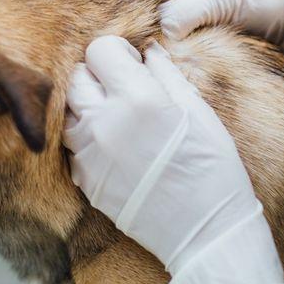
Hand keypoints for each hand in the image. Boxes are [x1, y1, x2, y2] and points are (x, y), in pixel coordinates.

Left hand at [64, 36, 283, 283]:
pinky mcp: (85, 181)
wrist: (205, 233)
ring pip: (70, 113)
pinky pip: (74, 147)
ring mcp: (90, 154)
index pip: (100, 50)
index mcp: (138, 98)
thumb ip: (167, 76)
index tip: (132, 64)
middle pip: (77, 77)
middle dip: (98, 77)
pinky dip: (90, 141)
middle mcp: (105, 122)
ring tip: (120, 119)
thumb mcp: (199, 113)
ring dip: (89, 108)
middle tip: (125, 90)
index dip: (118, 53)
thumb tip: (148, 53)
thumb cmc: (213, 171)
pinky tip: (118, 150)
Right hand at [91, 0, 283, 105]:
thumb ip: (186, 11)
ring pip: (130, 27)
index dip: (87, 6)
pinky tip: (138, 79)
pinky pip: (152, 41)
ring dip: (124, 49)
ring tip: (110, 77)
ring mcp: (166, 2)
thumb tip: (162, 32)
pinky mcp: (180, 25)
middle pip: (112, 5)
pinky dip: (145, 57)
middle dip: (102, 32)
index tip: (78, 38)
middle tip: (88, 65)